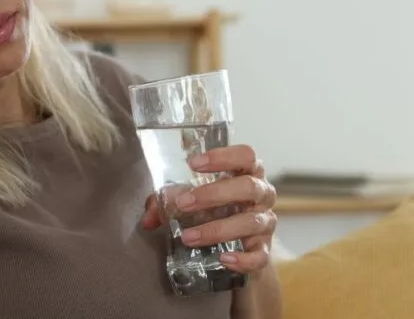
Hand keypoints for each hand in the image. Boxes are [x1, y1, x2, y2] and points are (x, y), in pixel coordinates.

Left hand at [141, 145, 277, 273]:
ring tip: (188, 237)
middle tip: (184, 204)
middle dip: (214, 194)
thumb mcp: (192, 201)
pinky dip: (243, 258)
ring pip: (251, 222)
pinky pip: (260, 256)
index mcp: (246, 173)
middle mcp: (261, 195)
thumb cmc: (216, 212)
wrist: (240, 247)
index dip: (223, 156)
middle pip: (249, 186)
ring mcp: (265, 223)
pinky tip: (224, 259)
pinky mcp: (265, 250)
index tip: (193, 164)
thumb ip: (167, 204)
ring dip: (217, 229)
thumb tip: (147, 219)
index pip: (245, 155)